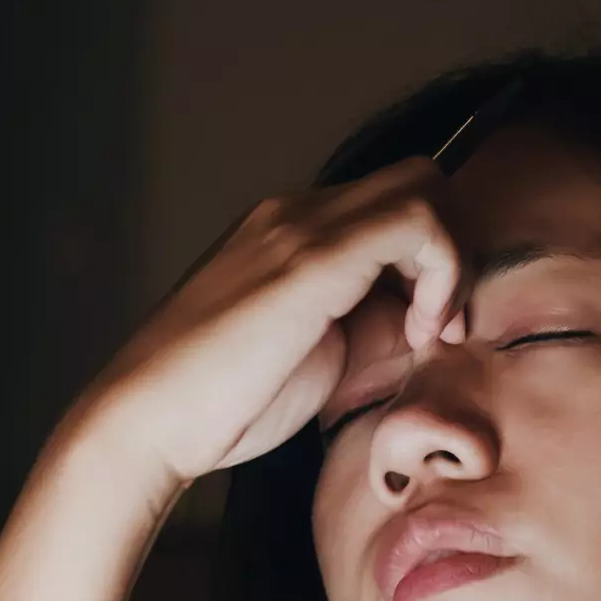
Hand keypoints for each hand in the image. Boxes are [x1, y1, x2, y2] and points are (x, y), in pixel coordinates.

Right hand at [0, 158, 471, 600]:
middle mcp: (294, 212)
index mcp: (290, 233)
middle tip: (441, 328)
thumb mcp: (319, 361)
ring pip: (423, 187)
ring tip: (429, 333)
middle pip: (416, 179)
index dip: (434, 260)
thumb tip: (430, 325)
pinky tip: (420, 329)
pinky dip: (442, 270)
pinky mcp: (310, 255)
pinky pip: (415, 220)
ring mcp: (299, 225)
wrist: (148, 420)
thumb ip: (371, 331)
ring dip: (451, 260)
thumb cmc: (221, 406)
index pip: (392, 207)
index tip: (431, 333)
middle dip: (453, 248)